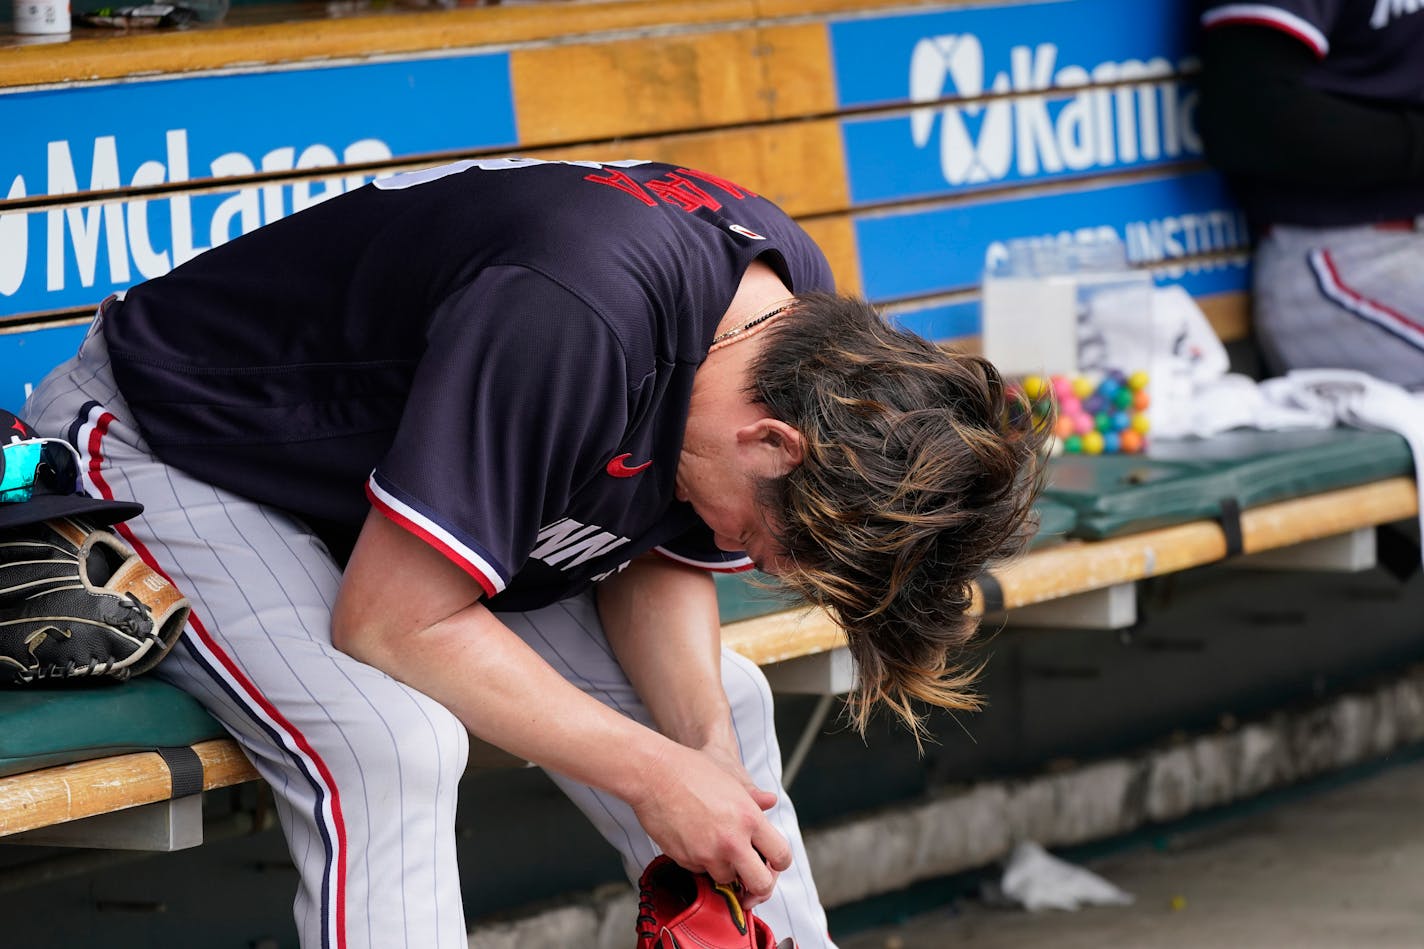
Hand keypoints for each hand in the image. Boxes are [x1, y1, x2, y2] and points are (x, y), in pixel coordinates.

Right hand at [696, 738, 782, 907]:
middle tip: (752, 879)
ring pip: (727, 879)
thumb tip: (770, 801)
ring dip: (725, 868)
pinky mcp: (686, 860)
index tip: (772, 862)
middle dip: (759, 886)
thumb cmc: (692, 770)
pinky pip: (701, 871)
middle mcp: (732, 841)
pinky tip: (695, 839)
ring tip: (717, 845)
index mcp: (750, 818)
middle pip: (760, 884)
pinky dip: (701, 862)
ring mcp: (708, 854)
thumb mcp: (730, 779)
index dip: (779, 862)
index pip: (781, 855)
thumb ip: (754, 798)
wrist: (654, 774)